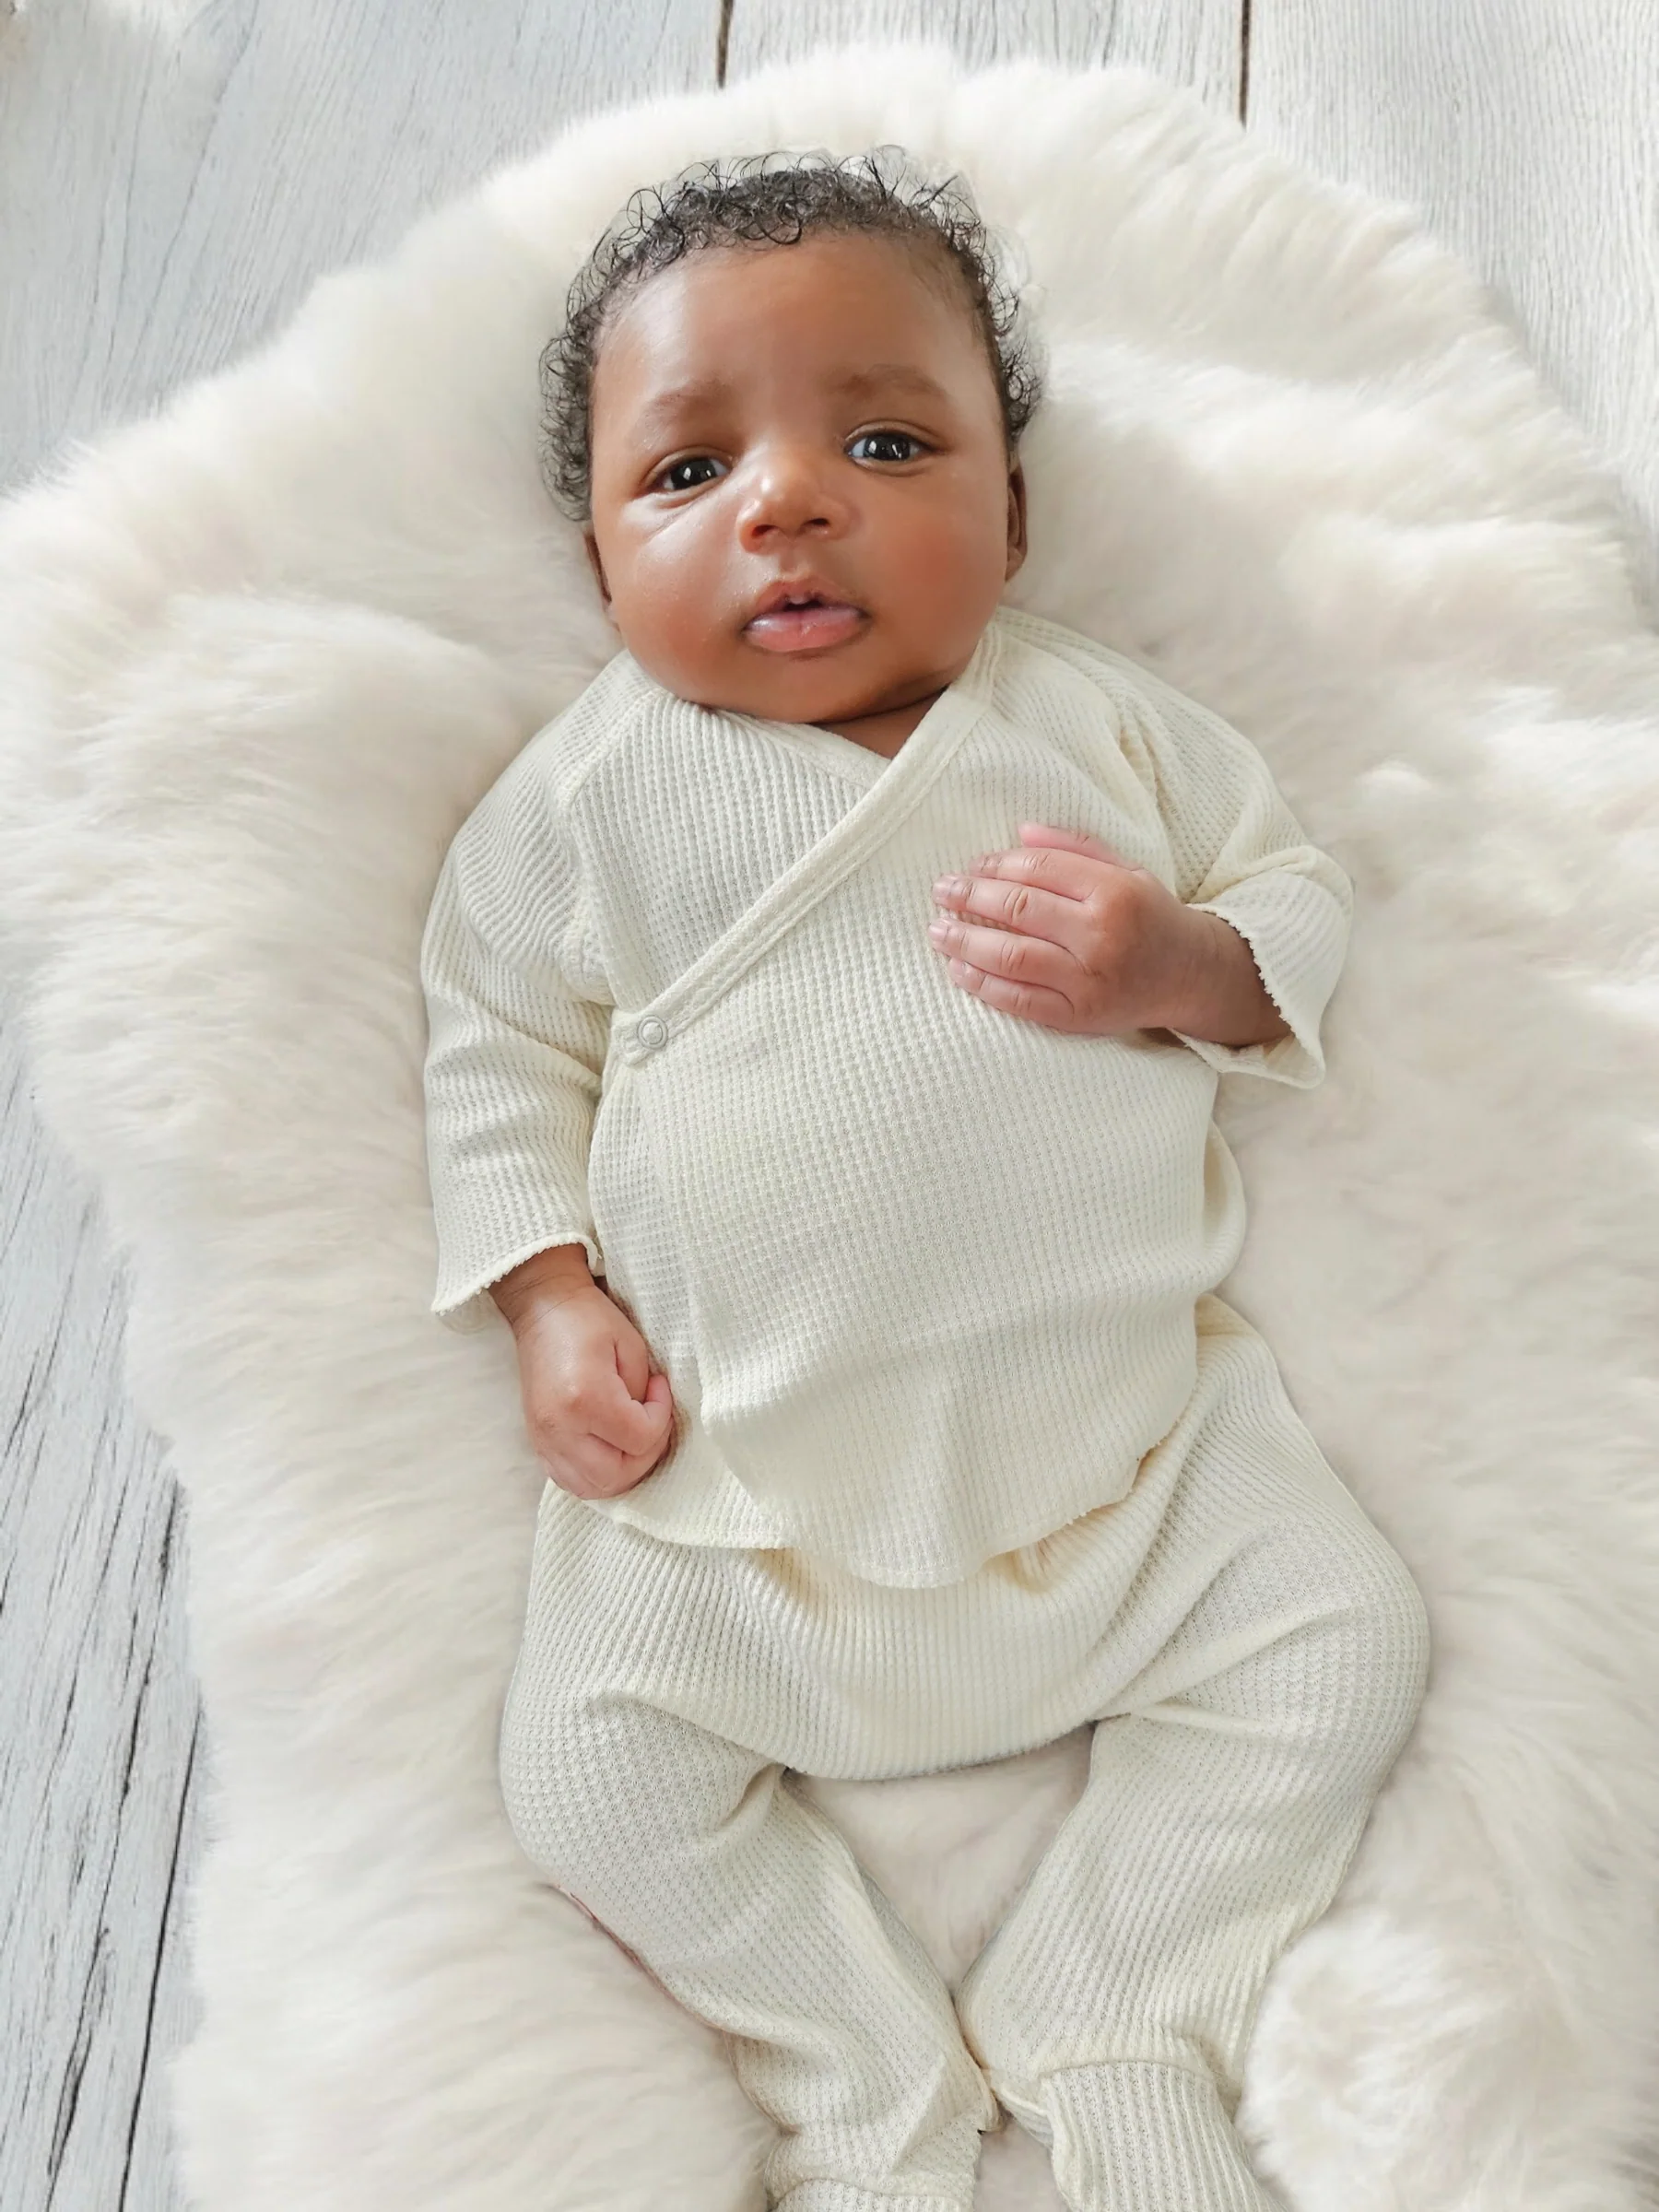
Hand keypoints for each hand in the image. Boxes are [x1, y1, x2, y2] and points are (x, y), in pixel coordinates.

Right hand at [491, 1246, 675, 1498]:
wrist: (543, 1309)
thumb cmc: (589, 1320)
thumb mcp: (632, 1346)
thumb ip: (645, 1393)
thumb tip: (651, 1422)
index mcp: (585, 1398)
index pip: (639, 1439)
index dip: (661, 1418)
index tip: (659, 1389)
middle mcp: (560, 1427)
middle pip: (615, 1476)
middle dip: (646, 1455)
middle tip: (652, 1423)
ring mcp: (544, 1439)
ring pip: (592, 1488)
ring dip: (622, 1472)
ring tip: (633, 1440)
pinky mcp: (537, 1442)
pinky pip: (570, 1481)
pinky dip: (596, 1476)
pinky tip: (609, 1450)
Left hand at [926, 823, 1287, 1044]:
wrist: (1190, 975)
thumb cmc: (1150, 916)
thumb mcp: (1125, 869)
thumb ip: (1074, 848)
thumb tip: (1018, 834)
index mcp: (1113, 891)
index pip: (1037, 870)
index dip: (995, 865)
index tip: (971, 865)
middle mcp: (1100, 936)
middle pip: (1018, 910)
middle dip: (970, 897)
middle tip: (942, 891)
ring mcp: (1088, 981)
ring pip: (1010, 957)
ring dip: (965, 941)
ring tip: (939, 930)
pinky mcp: (1078, 1017)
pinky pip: (1018, 1001)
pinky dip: (981, 985)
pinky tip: (958, 970)